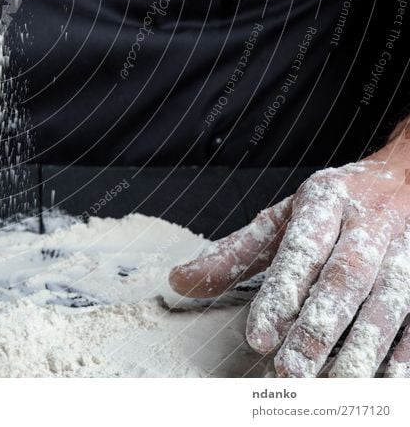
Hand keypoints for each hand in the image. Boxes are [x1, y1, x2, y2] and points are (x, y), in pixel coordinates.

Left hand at [168, 135, 409, 376]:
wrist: (408, 179)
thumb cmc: (333, 207)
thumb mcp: (282, 218)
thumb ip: (234, 253)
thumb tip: (178, 282)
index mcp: (325, 202)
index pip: (299, 251)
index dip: (280, 295)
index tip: (258, 337)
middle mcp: (369, 224)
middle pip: (344, 280)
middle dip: (317, 328)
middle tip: (290, 371)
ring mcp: (406, 251)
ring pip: (387, 303)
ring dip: (360, 348)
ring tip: (332, 386)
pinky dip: (403, 353)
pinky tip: (385, 382)